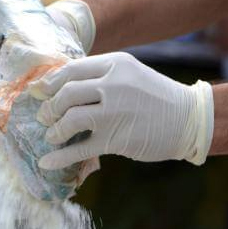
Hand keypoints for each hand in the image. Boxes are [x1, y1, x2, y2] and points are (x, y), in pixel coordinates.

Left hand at [31, 52, 214, 168]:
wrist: (189, 119)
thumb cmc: (157, 97)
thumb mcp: (131, 74)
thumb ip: (102, 77)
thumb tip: (63, 86)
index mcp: (115, 65)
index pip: (71, 70)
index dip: (50, 82)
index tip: (38, 92)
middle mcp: (113, 86)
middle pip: (66, 94)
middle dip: (50, 107)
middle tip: (45, 116)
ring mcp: (114, 113)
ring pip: (70, 119)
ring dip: (55, 130)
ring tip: (52, 136)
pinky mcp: (116, 139)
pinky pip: (80, 149)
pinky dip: (59, 157)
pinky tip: (47, 162)